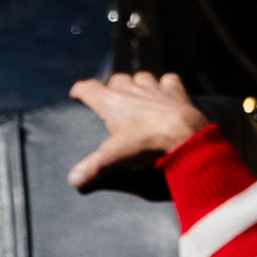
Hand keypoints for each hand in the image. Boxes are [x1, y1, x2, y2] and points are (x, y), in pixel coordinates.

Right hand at [68, 67, 210, 193]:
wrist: (183, 133)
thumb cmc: (145, 142)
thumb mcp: (114, 157)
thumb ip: (92, 167)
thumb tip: (74, 179)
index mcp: (112, 103)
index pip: (90, 90)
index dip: (81, 90)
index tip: (77, 92)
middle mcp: (131, 90)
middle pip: (117, 80)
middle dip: (112, 86)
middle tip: (111, 97)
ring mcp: (154, 88)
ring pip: (141, 77)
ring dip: (137, 83)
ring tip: (136, 93)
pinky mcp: (175, 91)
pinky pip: (168, 80)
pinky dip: (166, 84)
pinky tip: (165, 92)